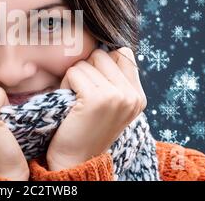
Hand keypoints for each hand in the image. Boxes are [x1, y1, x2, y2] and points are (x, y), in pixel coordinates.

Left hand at [46, 47, 146, 170]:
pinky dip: (66, 83)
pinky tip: (69, 101)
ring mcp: (116, 96)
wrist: (76, 160)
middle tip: (82, 92)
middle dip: (87, 68)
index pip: (123, 52)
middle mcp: (132, 95)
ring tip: (76, 98)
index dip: (102, 61)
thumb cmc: (86, 127)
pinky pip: (74, 72)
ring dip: (75, 76)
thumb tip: (104, 44)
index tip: (93, 80)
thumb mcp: (111, 104)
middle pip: (102, 54)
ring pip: (87, 61)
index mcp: (138, 96)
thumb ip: (114, 78)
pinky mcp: (97, 99)